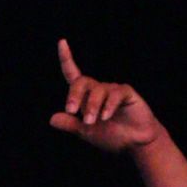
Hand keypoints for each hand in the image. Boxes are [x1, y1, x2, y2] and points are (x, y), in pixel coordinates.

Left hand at [48, 39, 163, 152]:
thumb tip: (51, 119)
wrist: (135, 143)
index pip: (73, 75)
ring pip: (98, 90)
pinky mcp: (127, 94)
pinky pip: (115, 94)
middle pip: (82, 82)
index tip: (62, 42)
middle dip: (74, 95)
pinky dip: (108, 105)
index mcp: (86, 97)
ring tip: (92, 122)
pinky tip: (105, 117)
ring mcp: (113, 90)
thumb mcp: (87, 133)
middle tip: (71, 111)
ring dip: (92, 106)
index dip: (67, 59)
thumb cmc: (113, 136)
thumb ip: (71, 125)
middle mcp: (98, 90)